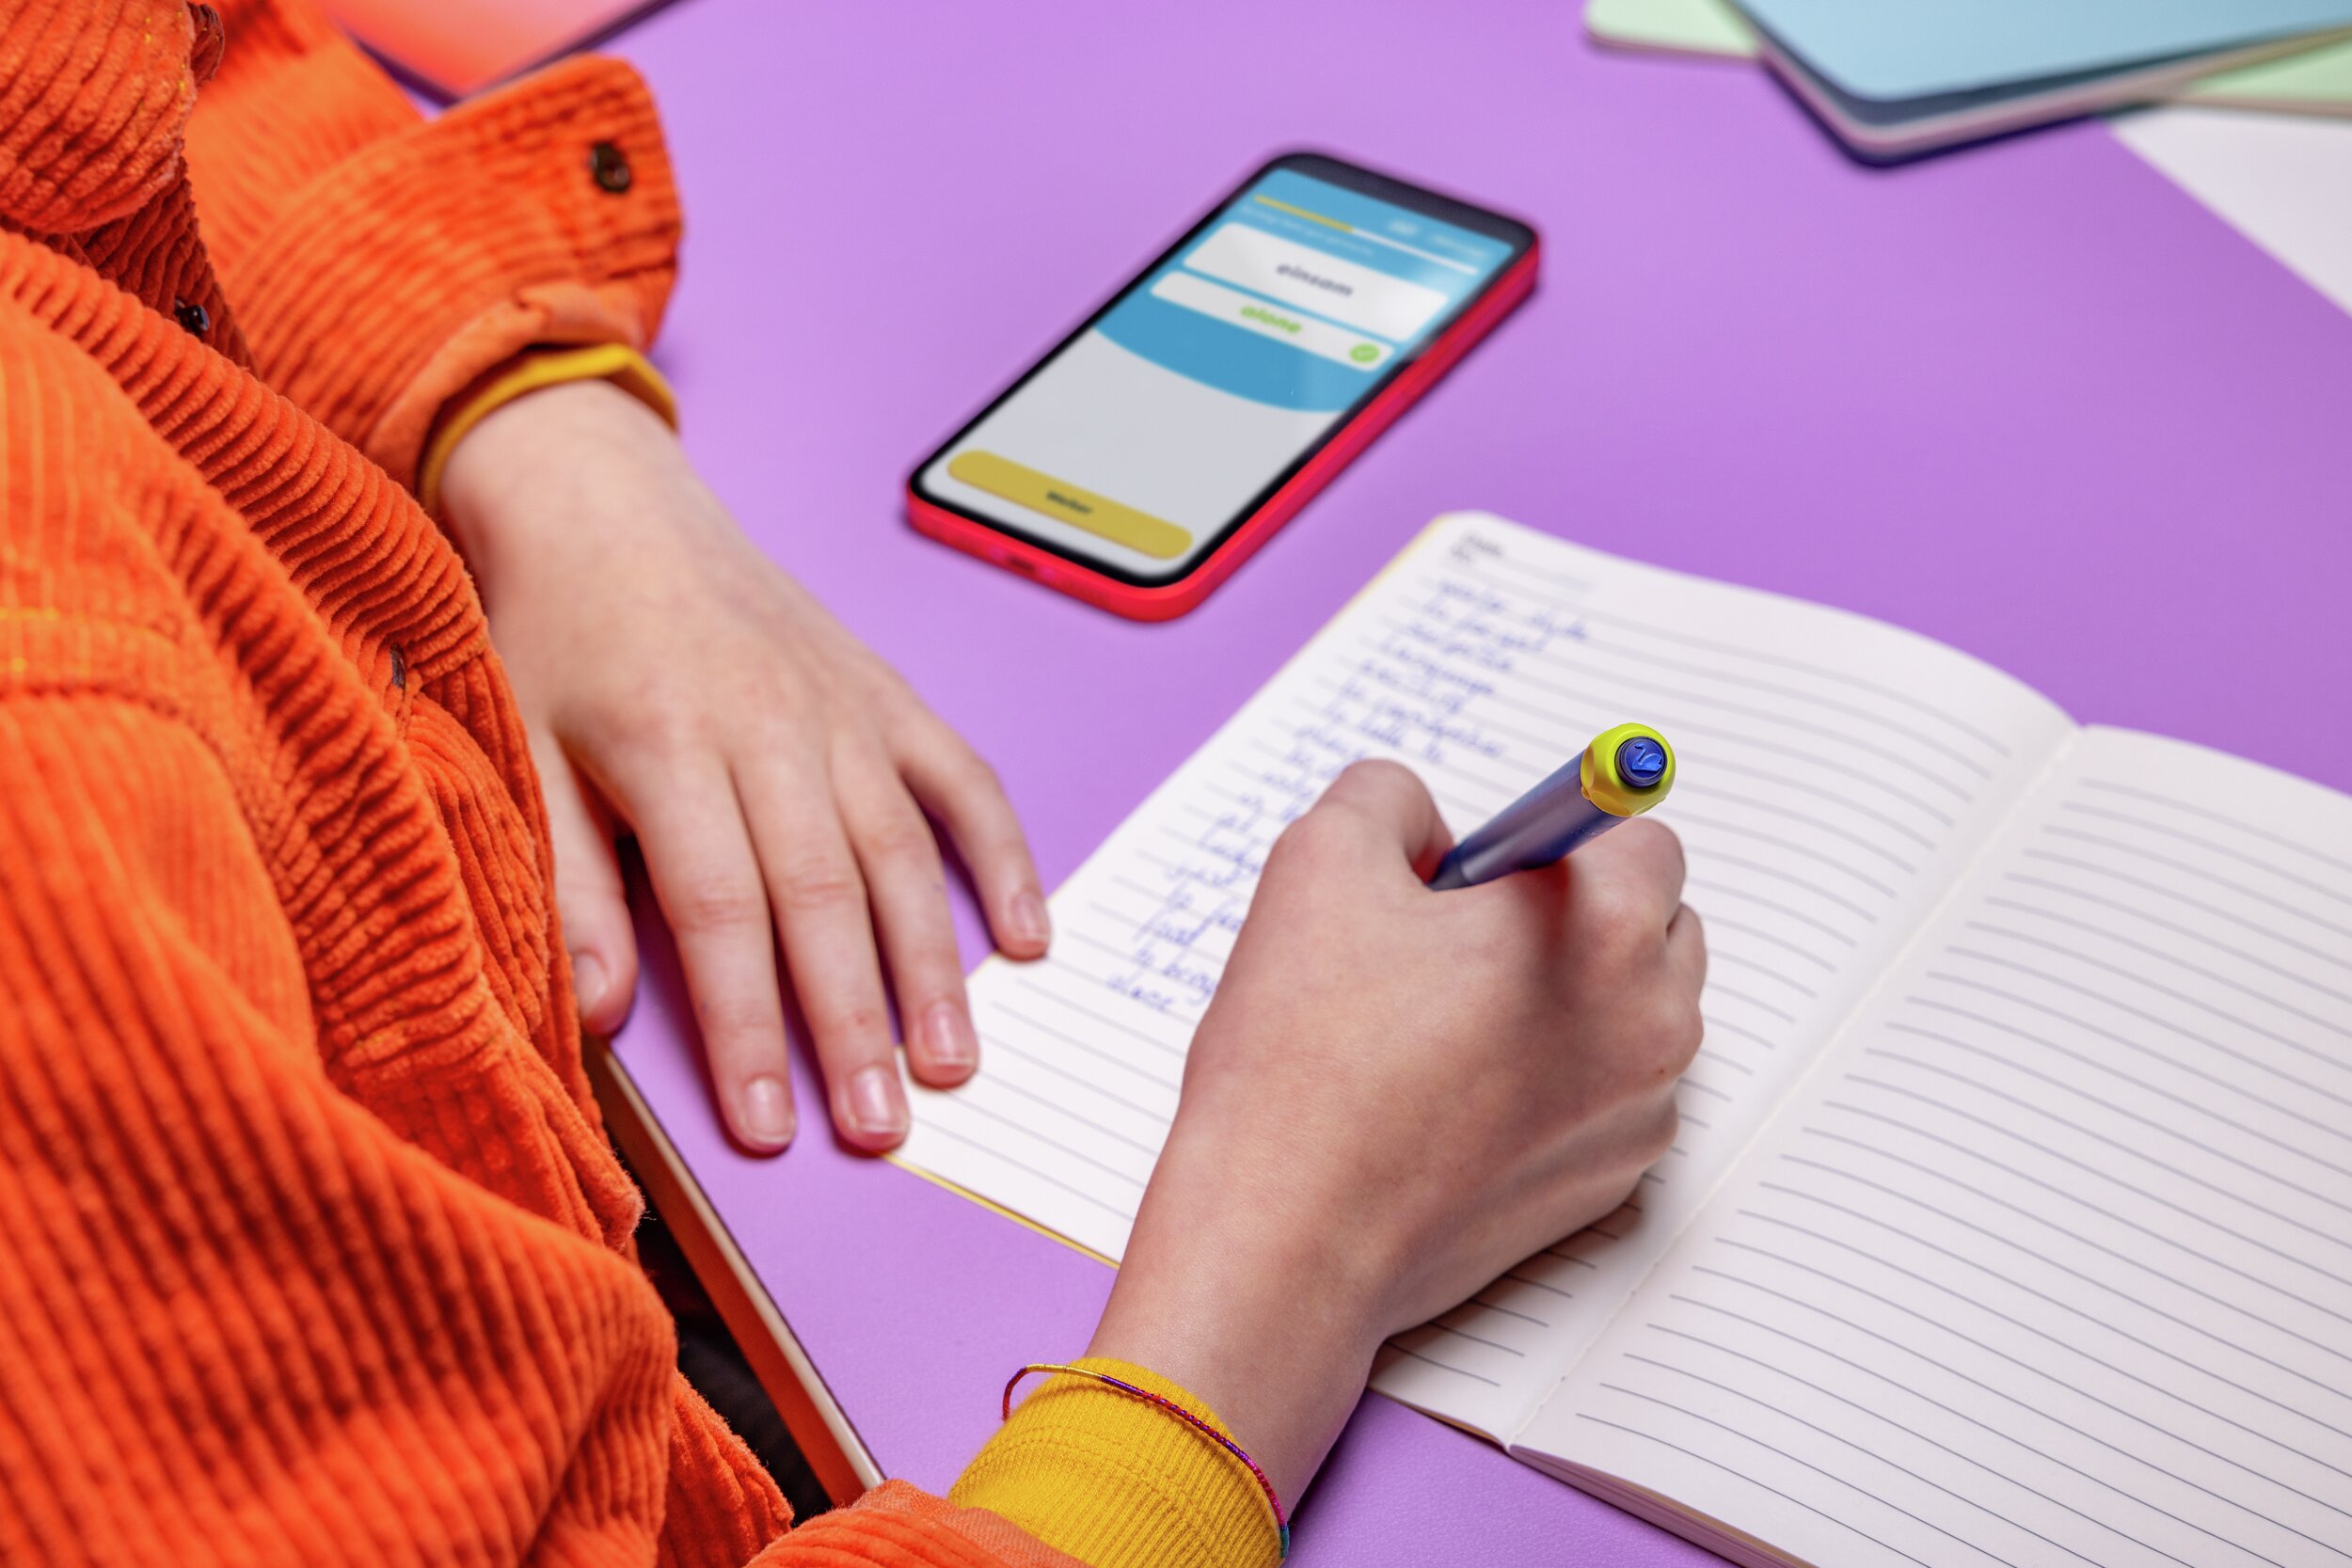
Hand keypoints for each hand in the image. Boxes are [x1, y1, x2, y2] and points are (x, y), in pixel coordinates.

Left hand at [439, 379, 1048, 1152]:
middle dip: (855, 1024)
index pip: (720, 912)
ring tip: (953, 1063)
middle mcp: (772, 727)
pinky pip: (963, 779)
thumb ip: (568, 882)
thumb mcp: (518, 752)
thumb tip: (604, 1010)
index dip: (747, 1027)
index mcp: (670, 745)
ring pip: (902, 852)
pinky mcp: (886, 694)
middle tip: (883, 1128)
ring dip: (934, 964)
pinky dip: (1001, 855)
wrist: (603, 502)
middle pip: (825, 896)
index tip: (767, 1127)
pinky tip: (1027, 935)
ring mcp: (842, 709)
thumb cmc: (555, 636)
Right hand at [1087, 761, 1703, 1501]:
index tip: (1489, 873)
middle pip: (1654, 924)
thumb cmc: (1304, 1059)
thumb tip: (1429, 828)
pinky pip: (1606, 1098)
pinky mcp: (1606, 1188)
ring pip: (1634, 1015)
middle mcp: (1651, 1023)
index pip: (1637, 836)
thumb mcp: (1319, 862)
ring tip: (1442, 1027)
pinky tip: (1452, 1097)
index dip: (1549, 843)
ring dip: (1569, 999)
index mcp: (1605, 928)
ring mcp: (1637, 1117)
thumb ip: (1390, 799)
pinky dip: (1554, 1083)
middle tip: (1455, 944)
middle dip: (1574, 917)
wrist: (1289, 1240)